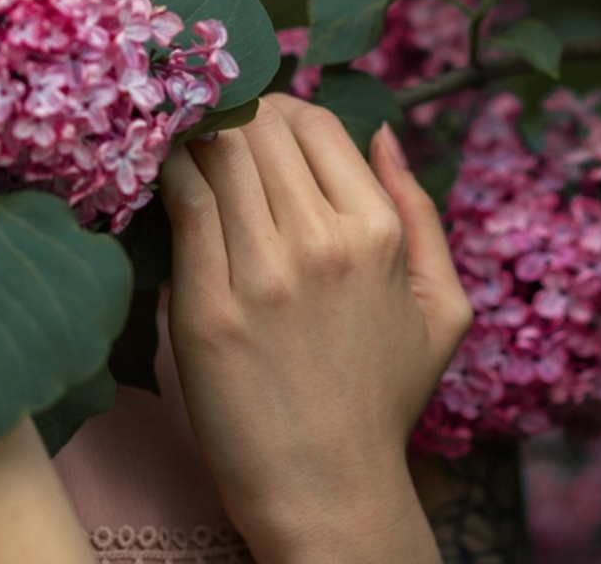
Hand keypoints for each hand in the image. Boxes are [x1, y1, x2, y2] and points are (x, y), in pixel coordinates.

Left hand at [158, 95, 470, 562]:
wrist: (328, 489)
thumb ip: (420, 212)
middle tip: (209, 128)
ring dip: (194, 136)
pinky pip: (181, 204)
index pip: (315, 122)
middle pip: (260, 127)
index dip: (278, 110)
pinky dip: (166, 174)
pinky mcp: (206, 307)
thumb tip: (384, 134)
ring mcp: (262, 274)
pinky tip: (159, 176)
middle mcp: (321, 242)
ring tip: (181, 145)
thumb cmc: (381, 398)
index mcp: (376, 234)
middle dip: (232, 115)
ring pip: (217, 153)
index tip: (253, 123)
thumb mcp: (441, 308)